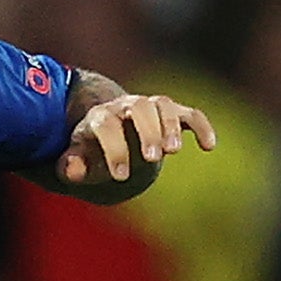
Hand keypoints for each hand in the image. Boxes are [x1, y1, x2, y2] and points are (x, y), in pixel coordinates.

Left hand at [54, 89, 218, 191]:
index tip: (120, 176)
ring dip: (171, 125)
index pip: (106, 125)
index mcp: (100, 117)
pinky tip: (209, 146)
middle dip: (147, 131)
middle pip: (139, 107)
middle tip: (152, 158)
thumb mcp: (76, 160)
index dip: (114, 149)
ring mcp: (150, 108)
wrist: (109, 136)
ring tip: (174, 151)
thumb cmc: (92, 152)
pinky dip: (201, 126)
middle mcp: (126, 106)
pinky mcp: (173, 115)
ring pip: (164, 105)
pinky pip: (190, 114)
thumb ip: (71, 166)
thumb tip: (73, 170)